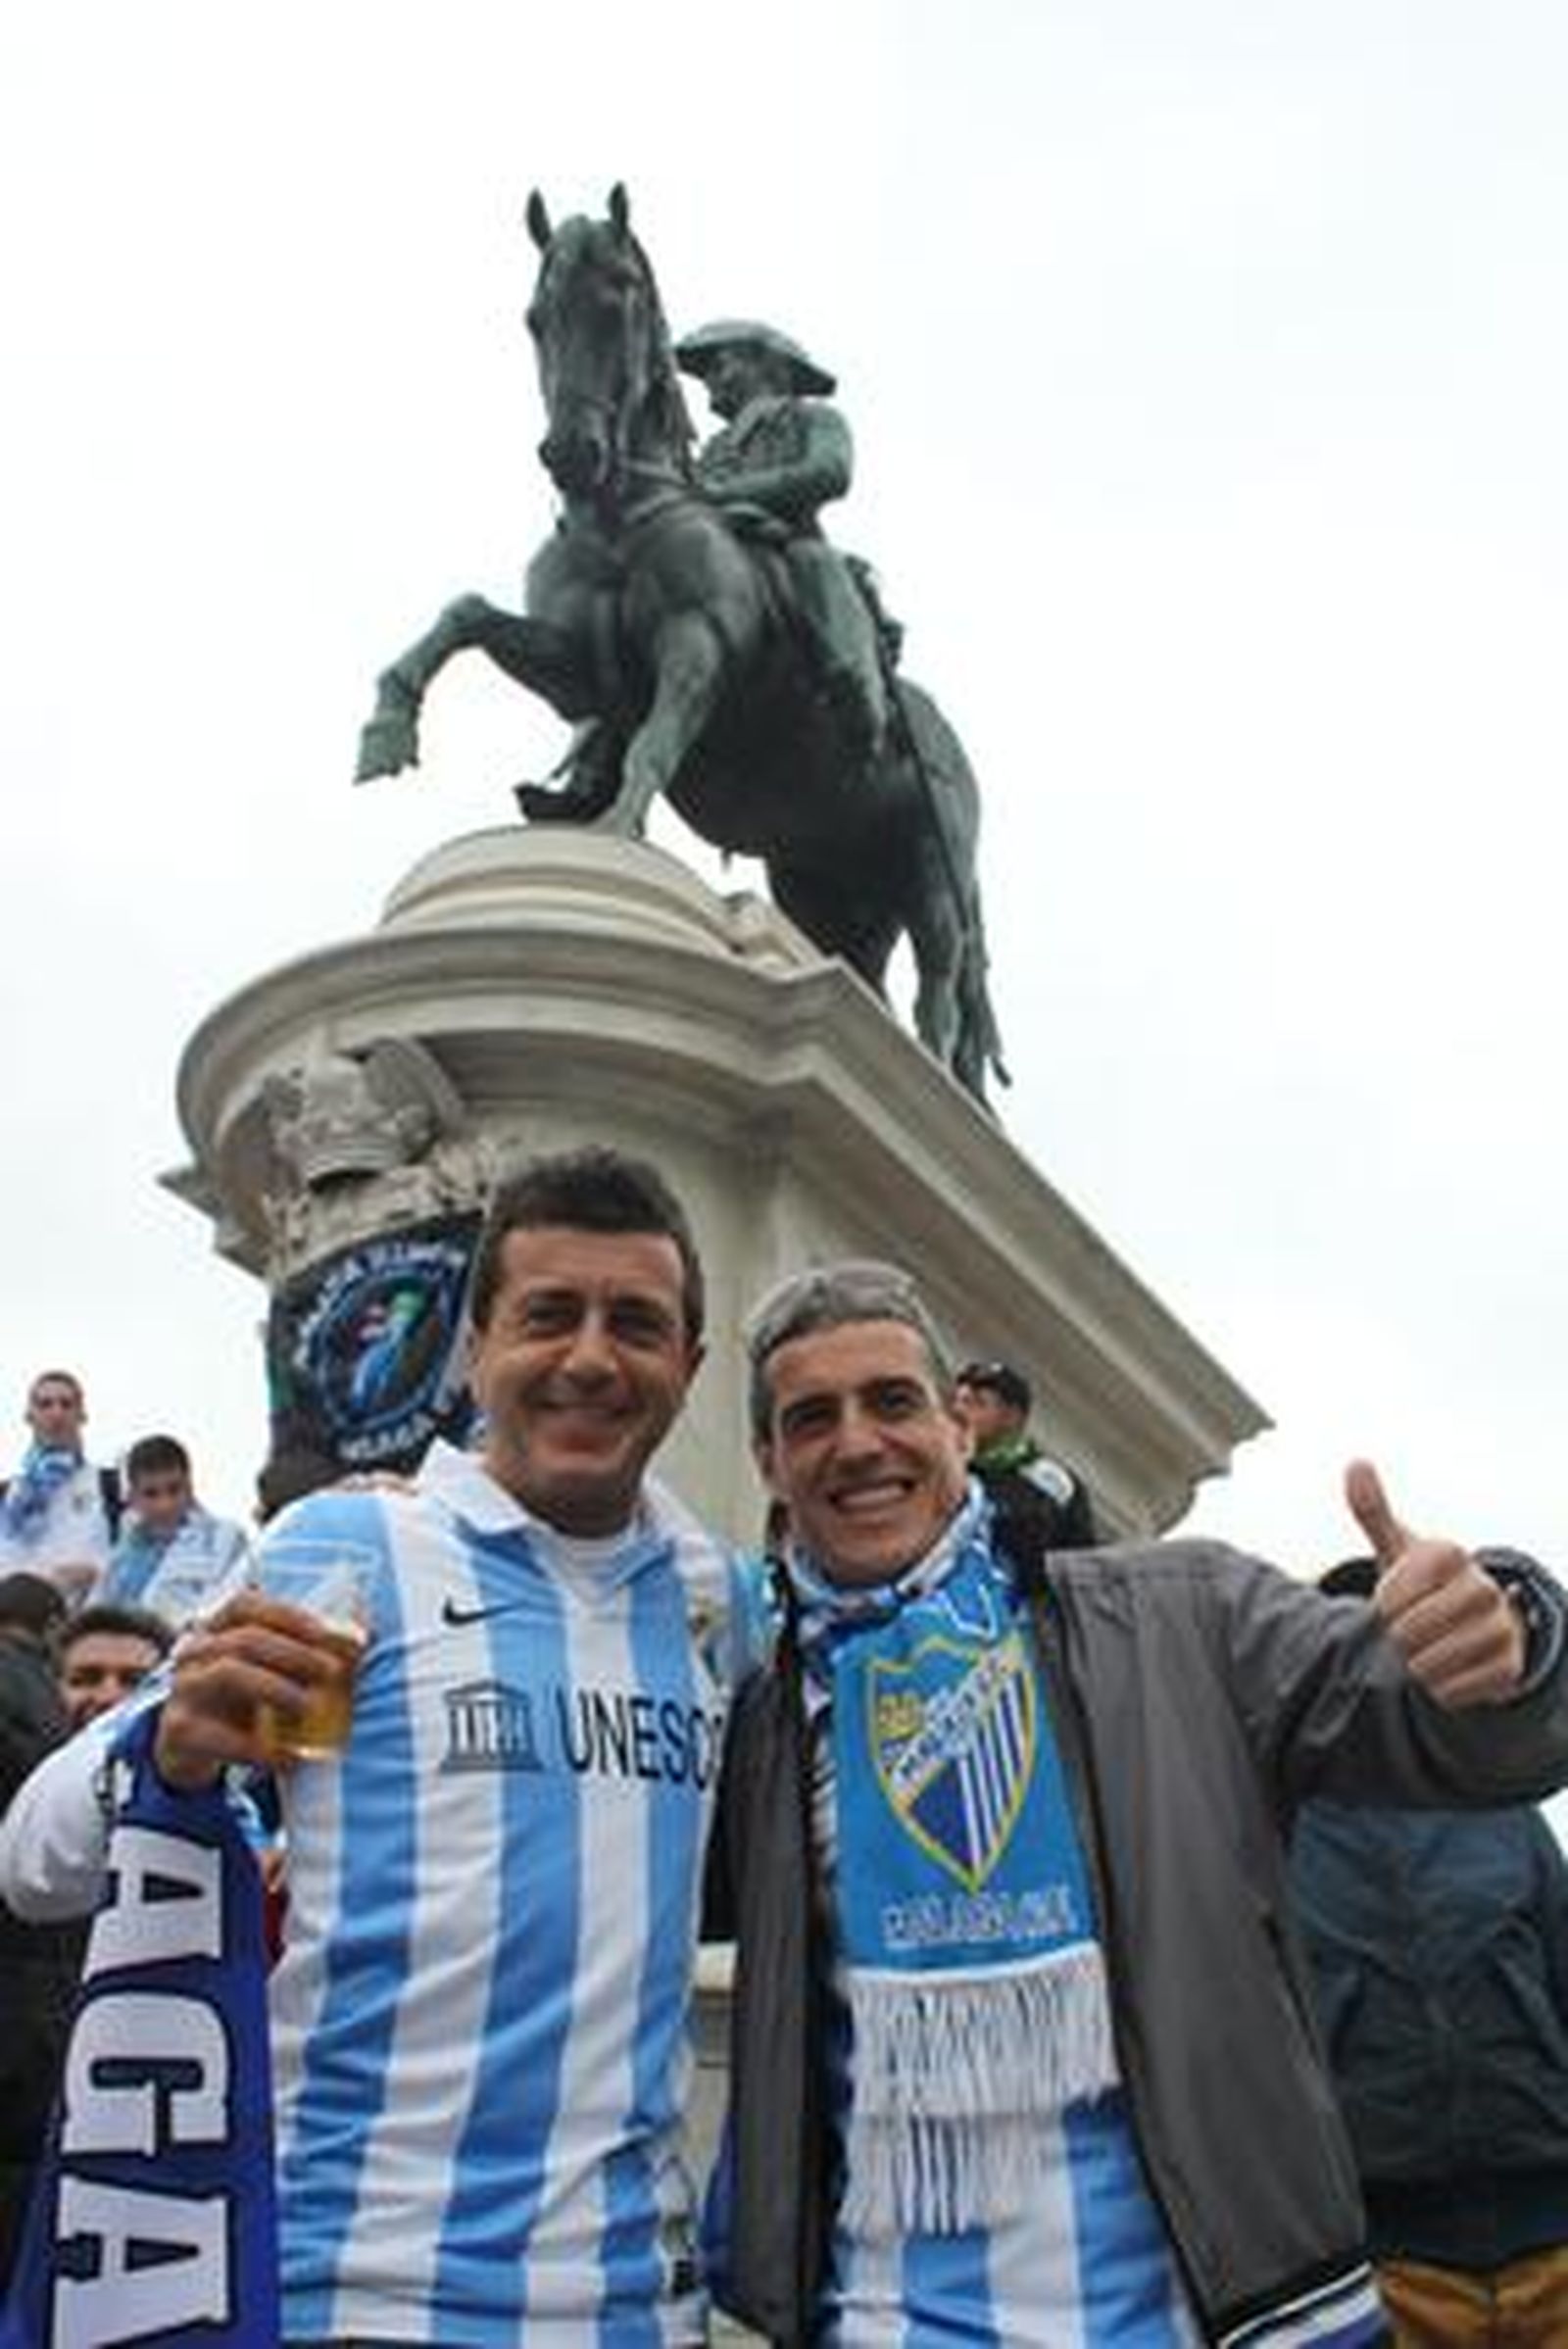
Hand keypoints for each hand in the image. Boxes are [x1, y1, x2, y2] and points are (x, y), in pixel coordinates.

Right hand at [154, 1591, 353, 1787]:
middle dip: (293, 1652)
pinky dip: (259, 1747)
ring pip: (227, 1672)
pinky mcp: (178, 1730)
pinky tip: (288, 1757)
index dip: (286, 1614)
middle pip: (243, 1638)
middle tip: (330, 1672)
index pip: (245, 1605)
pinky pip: (219, 1734)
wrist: (188, 1747)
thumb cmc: (237, 1699)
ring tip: (308, 1705)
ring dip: (275, 1687)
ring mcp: (182, 1689)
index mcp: (216, 1630)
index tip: (324, 1634)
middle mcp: (194, 1652)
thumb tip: (358, 1640)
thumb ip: (301, 1654)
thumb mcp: (263, 1671)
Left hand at [1345, 1458, 1525, 1708]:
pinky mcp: (1508, 1667)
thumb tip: (1356, 1463)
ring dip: (1415, 1665)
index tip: (1395, 1601)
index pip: (1392, 1596)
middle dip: (1399, 1638)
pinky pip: (1451, 1692)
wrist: (1474, 1623)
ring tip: (1424, 1650)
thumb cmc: (1424, 1583)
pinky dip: (1438, 1689)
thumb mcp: (1397, 1548)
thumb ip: (1372, 1510)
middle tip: (1408, 1631)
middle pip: (1410, 1632)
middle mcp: (1483, 1587)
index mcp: (1449, 1554)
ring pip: (1429, 1665)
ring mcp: (1501, 1628)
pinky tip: (1445, 1670)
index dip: (1385, 1607)